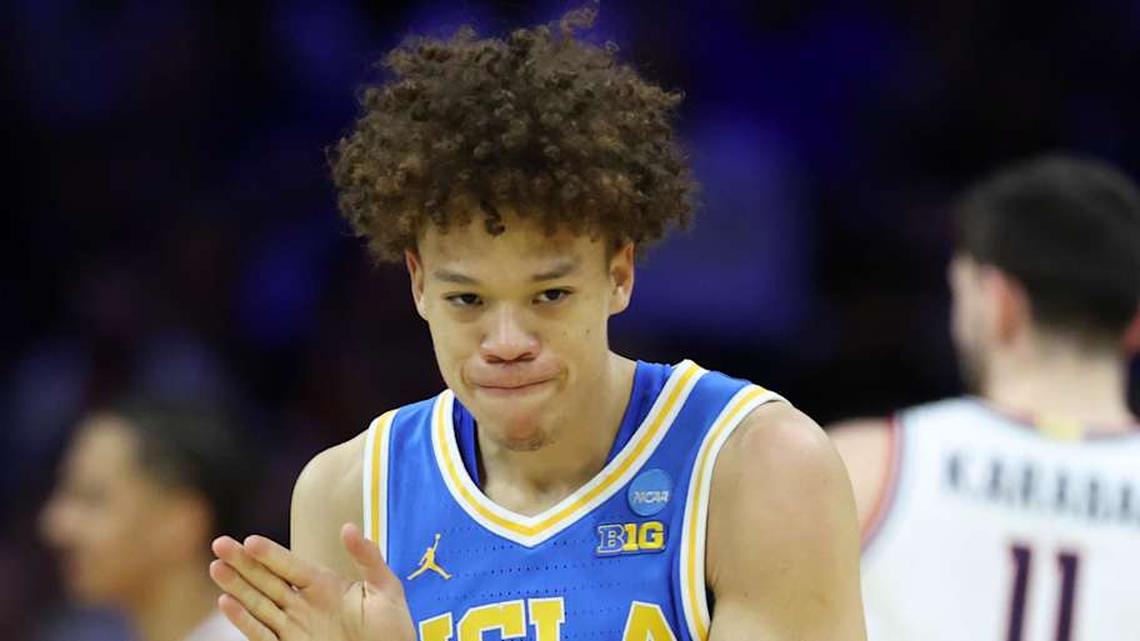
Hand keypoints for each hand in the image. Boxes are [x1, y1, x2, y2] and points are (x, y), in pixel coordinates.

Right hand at [209, 523, 415, 640]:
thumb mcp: (385, 588)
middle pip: (267, 579)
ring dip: (236, 587)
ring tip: (215, 567)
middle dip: (243, 562)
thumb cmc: (391, 628)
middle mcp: (304, 604)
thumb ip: (368, 557)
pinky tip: (226, 603)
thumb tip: (347, 527)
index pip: (291, 565)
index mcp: (324, 585)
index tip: (250, 540)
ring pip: (258, 603)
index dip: (271, 554)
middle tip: (219, 543)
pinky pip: (262, 634)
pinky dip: (243, 620)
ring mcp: (295, 627)